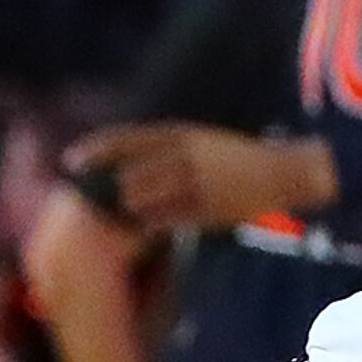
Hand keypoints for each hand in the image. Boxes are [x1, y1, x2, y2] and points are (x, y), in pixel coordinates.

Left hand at [65, 122, 335, 234]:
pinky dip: (152, 222)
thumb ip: (174, 149)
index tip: (73, 160)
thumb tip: (136, 163)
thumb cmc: (244, 159)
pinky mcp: (210, 207)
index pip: (129, 140)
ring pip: (147, 195)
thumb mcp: (206, 142)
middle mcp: (186, 156)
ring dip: (127, 206)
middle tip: (85, 196)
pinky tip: (140, 227)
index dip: (98, 150)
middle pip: (133, 170)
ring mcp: (198, 182)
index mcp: (185, 134)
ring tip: (111, 213)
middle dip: (108, 184)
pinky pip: (171, 216)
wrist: (288, 171)